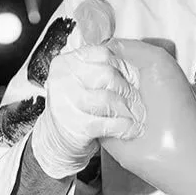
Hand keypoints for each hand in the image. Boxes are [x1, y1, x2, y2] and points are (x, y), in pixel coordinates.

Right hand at [30, 45, 144, 178]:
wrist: (58, 141)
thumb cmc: (79, 108)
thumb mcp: (86, 80)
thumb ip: (102, 64)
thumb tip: (128, 53)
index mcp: (67, 62)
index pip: (103, 53)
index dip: (123, 65)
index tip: (131, 77)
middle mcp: (62, 78)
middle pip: (108, 74)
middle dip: (128, 89)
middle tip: (136, 100)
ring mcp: (65, 103)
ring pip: (108, 99)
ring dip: (128, 109)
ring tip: (135, 114)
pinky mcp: (74, 126)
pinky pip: (108, 123)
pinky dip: (125, 127)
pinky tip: (131, 129)